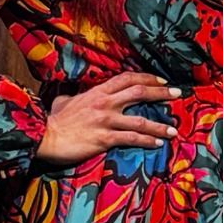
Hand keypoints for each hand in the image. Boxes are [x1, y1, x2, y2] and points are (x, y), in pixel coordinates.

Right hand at [35, 73, 179, 164]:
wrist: (44, 136)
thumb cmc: (53, 120)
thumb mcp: (64, 101)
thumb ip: (74, 97)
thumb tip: (72, 97)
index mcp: (97, 91)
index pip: (128, 78)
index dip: (147, 78)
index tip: (162, 80)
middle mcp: (105, 102)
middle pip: (140, 92)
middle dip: (162, 93)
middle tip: (178, 94)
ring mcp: (106, 120)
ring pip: (141, 120)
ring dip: (160, 125)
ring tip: (173, 130)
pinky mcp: (104, 138)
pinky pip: (131, 139)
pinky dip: (146, 141)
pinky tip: (157, 144)